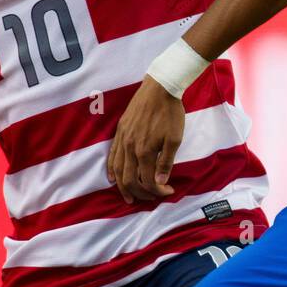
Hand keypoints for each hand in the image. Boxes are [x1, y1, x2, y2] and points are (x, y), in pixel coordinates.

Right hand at [106, 75, 184, 203]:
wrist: (159, 88)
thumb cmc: (170, 113)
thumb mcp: (175, 139)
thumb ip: (166, 162)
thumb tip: (160, 182)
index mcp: (144, 151)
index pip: (147, 181)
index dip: (158, 190)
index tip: (168, 190)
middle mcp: (129, 147)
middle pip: (129, 180)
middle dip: (140, 193)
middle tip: (150, 198)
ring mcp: (122, 139)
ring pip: (117, 170)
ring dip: (123, 187)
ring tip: (129, 197)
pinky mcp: (119, 131)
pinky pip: (111, 155)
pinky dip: (111, 169)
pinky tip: (113, 178)